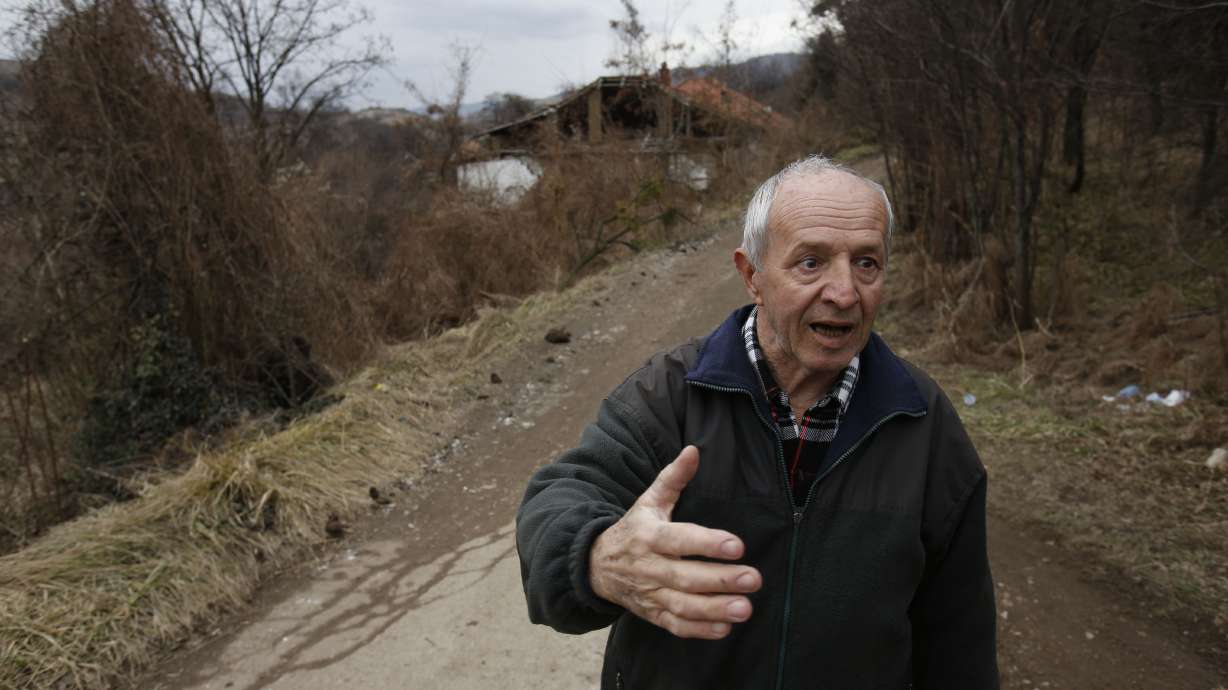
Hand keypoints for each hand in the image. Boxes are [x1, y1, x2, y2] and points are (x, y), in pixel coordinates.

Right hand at [589, 445, 761, 638]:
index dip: (707, 543)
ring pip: (683, 605)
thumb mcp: (648, 501)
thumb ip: (673, 478)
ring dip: (714, 609)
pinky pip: (675, 625)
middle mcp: (649, 567)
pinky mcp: (652, 614)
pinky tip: (725, 628)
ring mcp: (650, 594)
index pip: (679, 540)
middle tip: (754, 579)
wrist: (596, 565)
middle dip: (721, 580)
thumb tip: (693, 450)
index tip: (737, 546)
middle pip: (685, 577)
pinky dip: (699, 630)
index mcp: (649, 535)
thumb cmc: (634, 529)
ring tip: (745, 608)